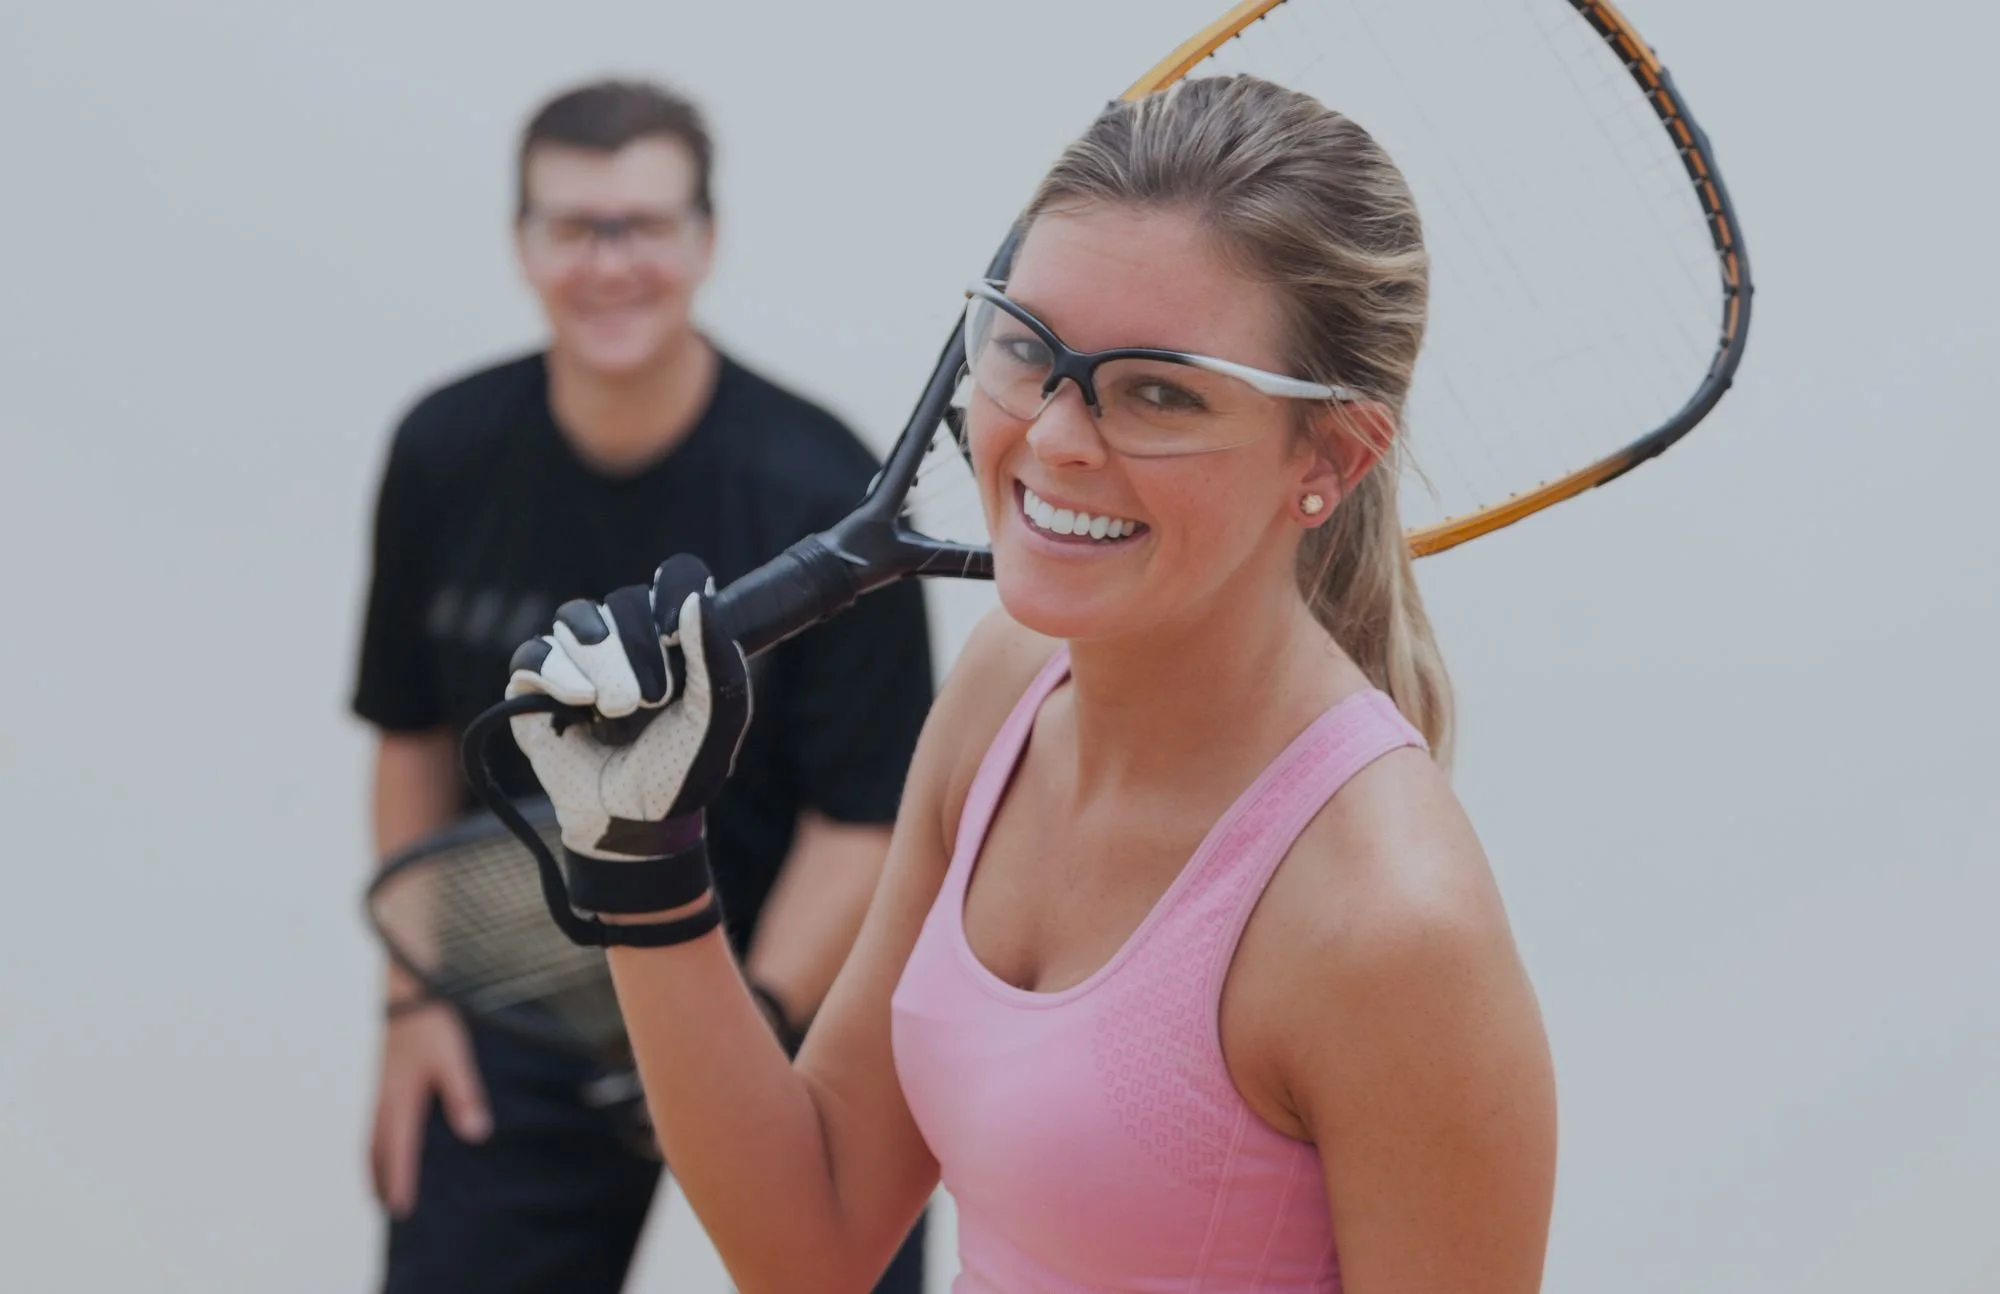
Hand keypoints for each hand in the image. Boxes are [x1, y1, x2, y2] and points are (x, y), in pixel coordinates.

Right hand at [368, 1002, 488, 1218]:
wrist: (397, 991)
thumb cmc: (426, 1024)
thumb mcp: (453, 1059)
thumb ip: (464, 1096)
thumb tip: (476, 1133)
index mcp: (399, 1101)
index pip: (398, 1152)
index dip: (399, 1181)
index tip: (401, 1207)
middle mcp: (378, 1100)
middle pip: (374, 1150)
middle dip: (378, 1179)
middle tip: (383, 1203)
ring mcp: (368, 1089)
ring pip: (364, 1135)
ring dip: (369, 1161)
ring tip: (374, 1181)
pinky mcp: (367, 1076)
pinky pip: (363, 1117)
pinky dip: (366, 1137)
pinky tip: (373, 1136)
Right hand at [506, 555, 751, 862]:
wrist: (633, 822)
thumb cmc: (678, 772)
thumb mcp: (716, 721)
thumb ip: (717, 661)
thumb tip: (697, 598)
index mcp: (674, 639)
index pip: (676, 576)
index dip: (675, 586)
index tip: (679, 628)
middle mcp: (625, 640)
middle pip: (624, 600)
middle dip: (639, 646)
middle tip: (654, 699)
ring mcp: (578, 661)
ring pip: (577, 619)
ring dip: (602, 660)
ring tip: (618, 708)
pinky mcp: (534, 687)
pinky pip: (533, 654)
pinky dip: (557, 672)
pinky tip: (581, 701)